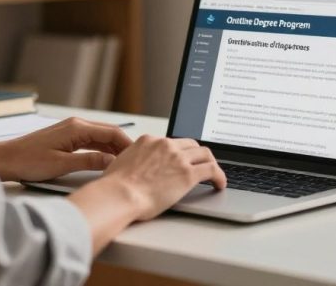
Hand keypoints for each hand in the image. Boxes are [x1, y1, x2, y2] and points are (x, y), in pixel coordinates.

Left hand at [0, 117, 131, 181]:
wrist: (5, 159)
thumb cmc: (28, 161)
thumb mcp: (61, 165)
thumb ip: (89, 162)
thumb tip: (112, 162)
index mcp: (77, 128)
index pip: (112, 133)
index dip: (127, 145)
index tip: (138, 158)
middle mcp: (76, 125)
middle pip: (108, 133)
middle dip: (124, 146)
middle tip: (136, 162)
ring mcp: (71, 130)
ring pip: (100, 137)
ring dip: (113, 149)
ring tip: (125, 164)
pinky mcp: (66, 138)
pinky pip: (90, 141)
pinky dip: (101, 150)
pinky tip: (107, 161)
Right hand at [98, 135, 227, 219]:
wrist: (119, 195)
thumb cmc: (115, 187)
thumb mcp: (120, 164)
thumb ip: (133, 161)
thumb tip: (134, 168)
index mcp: (149, 141)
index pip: (172, 142)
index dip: (180, 152)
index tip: (183, 160)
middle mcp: (165, 145)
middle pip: (191, 145)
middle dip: (197, 155)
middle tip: (201, 165)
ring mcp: (178, 158)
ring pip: (205, 154)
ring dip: (211, 163)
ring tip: (214, 175)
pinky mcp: (188, 174)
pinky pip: (212, 170)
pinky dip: (219, 176)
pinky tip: (220, 184)